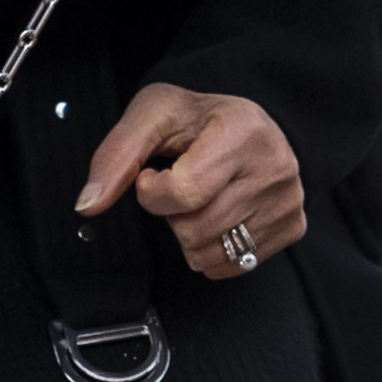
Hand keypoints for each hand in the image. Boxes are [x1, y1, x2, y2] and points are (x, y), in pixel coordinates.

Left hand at [80, 81, 302, 280]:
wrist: (247, 123)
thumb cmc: (197, 119)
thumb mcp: (152, 116)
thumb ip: (116, 156)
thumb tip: (88, 205)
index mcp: (242, 131)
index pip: (183, 193)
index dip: (151, 192)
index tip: (154, 174)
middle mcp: (275, 167)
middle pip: (193, 229)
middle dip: (171, 214)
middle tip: (182, 184)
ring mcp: (288, 200)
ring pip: (208, 253)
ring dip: (188, 233)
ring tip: (200, 198)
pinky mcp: (293, 226)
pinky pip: (231, 266)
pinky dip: (212, 248)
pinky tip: (218, 214)